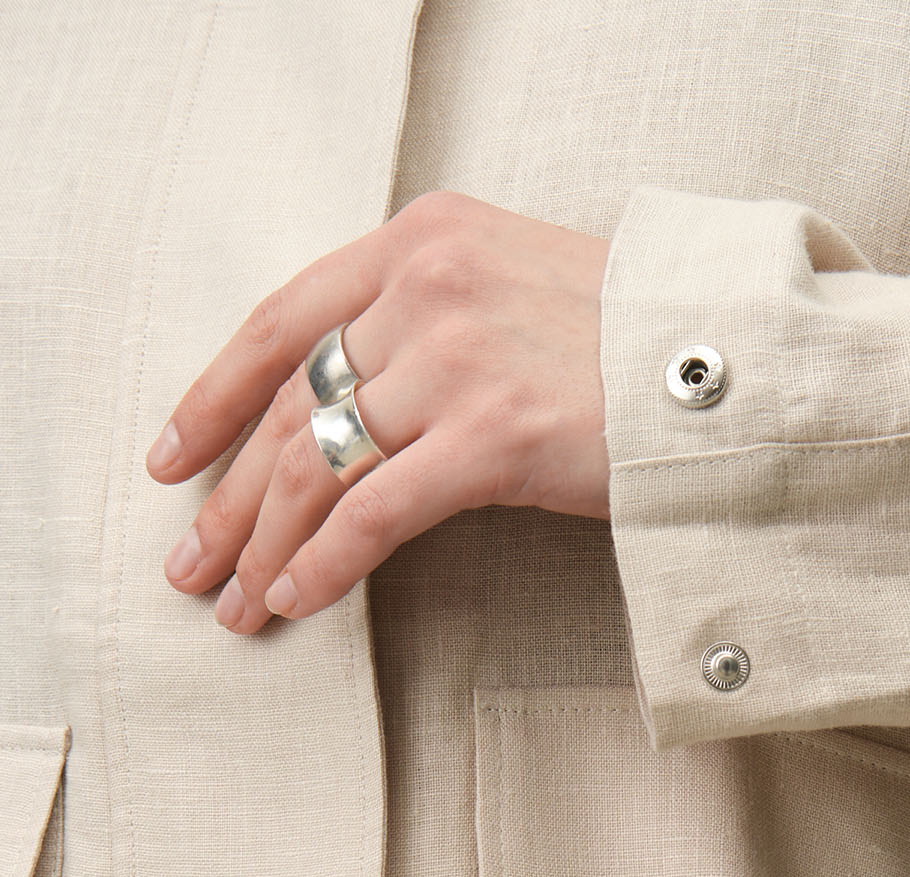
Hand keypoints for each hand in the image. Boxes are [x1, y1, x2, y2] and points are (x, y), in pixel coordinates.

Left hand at [145, 190, 611, 632]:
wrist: (737, 365)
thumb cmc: (643, 344)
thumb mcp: (522, 289)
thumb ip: (437, 319)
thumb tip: (363, 408)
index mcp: (425, 239)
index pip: (282, 320)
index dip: (213, 396)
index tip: (171, 457)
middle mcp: (426, 285)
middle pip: (290, 406)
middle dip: (227, 499)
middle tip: (192, 565)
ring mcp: (458, 357)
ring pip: (320, 464)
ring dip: (266, 546)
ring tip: (237, 605)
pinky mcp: (494, 434)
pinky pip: (376, 511)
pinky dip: (325, 564)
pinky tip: (295, 603)